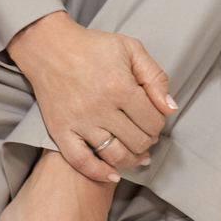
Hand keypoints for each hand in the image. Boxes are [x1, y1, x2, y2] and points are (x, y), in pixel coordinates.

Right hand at [9, 15, 176, 184]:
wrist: (50, 46)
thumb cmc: (93, 46)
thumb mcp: (130, 49)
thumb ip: (155, 77)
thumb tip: (170, 108)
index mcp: (120, 86)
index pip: (153, 121)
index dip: (159, 123)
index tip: (154, 118)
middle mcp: (100, 107)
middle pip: (138, 141)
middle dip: (148, 140)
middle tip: (145, 133)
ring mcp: (79, 121)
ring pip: (115, 155)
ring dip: (132, 159)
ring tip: (136, 153)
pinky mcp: (60, 130)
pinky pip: (81, 162)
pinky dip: (100, 173)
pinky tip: (113, 174)